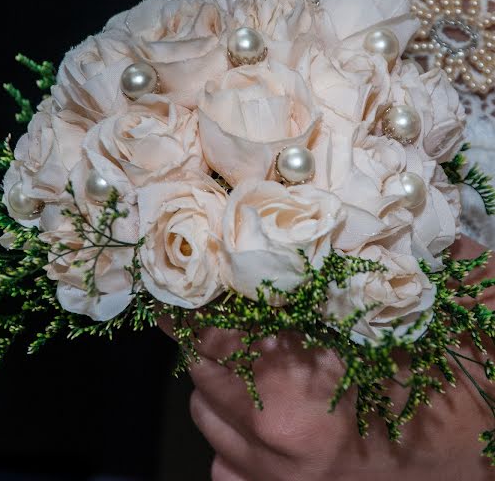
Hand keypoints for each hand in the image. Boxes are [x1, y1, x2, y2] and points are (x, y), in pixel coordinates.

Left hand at [181, 235, 494, 480]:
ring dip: (218, 383)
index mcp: (296, 385)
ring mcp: (272, 480)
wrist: (492, 459)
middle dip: (211, 334)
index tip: (204, 275)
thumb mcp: (413, 307)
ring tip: (253, 361)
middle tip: (235, 311)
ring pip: (205, 416)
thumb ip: (358, 262)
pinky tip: (265, 418)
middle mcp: (273, 439)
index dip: (203, 297)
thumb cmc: (457, 381)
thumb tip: (310, 211)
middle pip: (200, 370)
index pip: (209, 329)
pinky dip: (232, 437)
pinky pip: (223, 464)